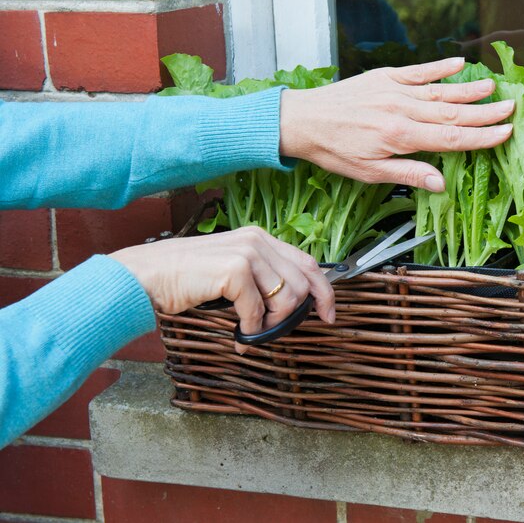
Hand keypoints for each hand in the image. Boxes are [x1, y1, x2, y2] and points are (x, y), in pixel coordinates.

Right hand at [110, 227, 333, 353]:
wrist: (146, 276)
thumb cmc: (185, 277)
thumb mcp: (231, 269)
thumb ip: (261, 277)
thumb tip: (290, 302)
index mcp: (259, 237)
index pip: (309, 262)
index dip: (324, 291)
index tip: (328, 314)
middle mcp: (257, 240)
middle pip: (303, 282)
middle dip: (294, 314)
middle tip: (273, 331)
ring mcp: (246, 253)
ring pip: (287, 297)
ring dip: (271, 324)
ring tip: (250, 331)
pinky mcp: (234, 270)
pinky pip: (258, 311)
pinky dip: (250, 329)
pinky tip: (237, 335)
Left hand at [278, 58, 513, 191]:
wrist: (301, 120)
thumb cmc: (333, 150)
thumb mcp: (369, 173)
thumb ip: (408, 174)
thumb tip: (441, 183)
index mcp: (400, 136)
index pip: (452, 138)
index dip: (482, 137)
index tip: (506, 133)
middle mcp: (401, 109)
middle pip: (453, 112)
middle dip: (486, 112)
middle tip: (513, 107)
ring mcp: (394, 90)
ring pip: (441, 90)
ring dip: (469, 90)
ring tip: (495, 88)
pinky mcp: (385, 77)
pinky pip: (418, 71)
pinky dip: (440, 67)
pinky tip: (459, 64)